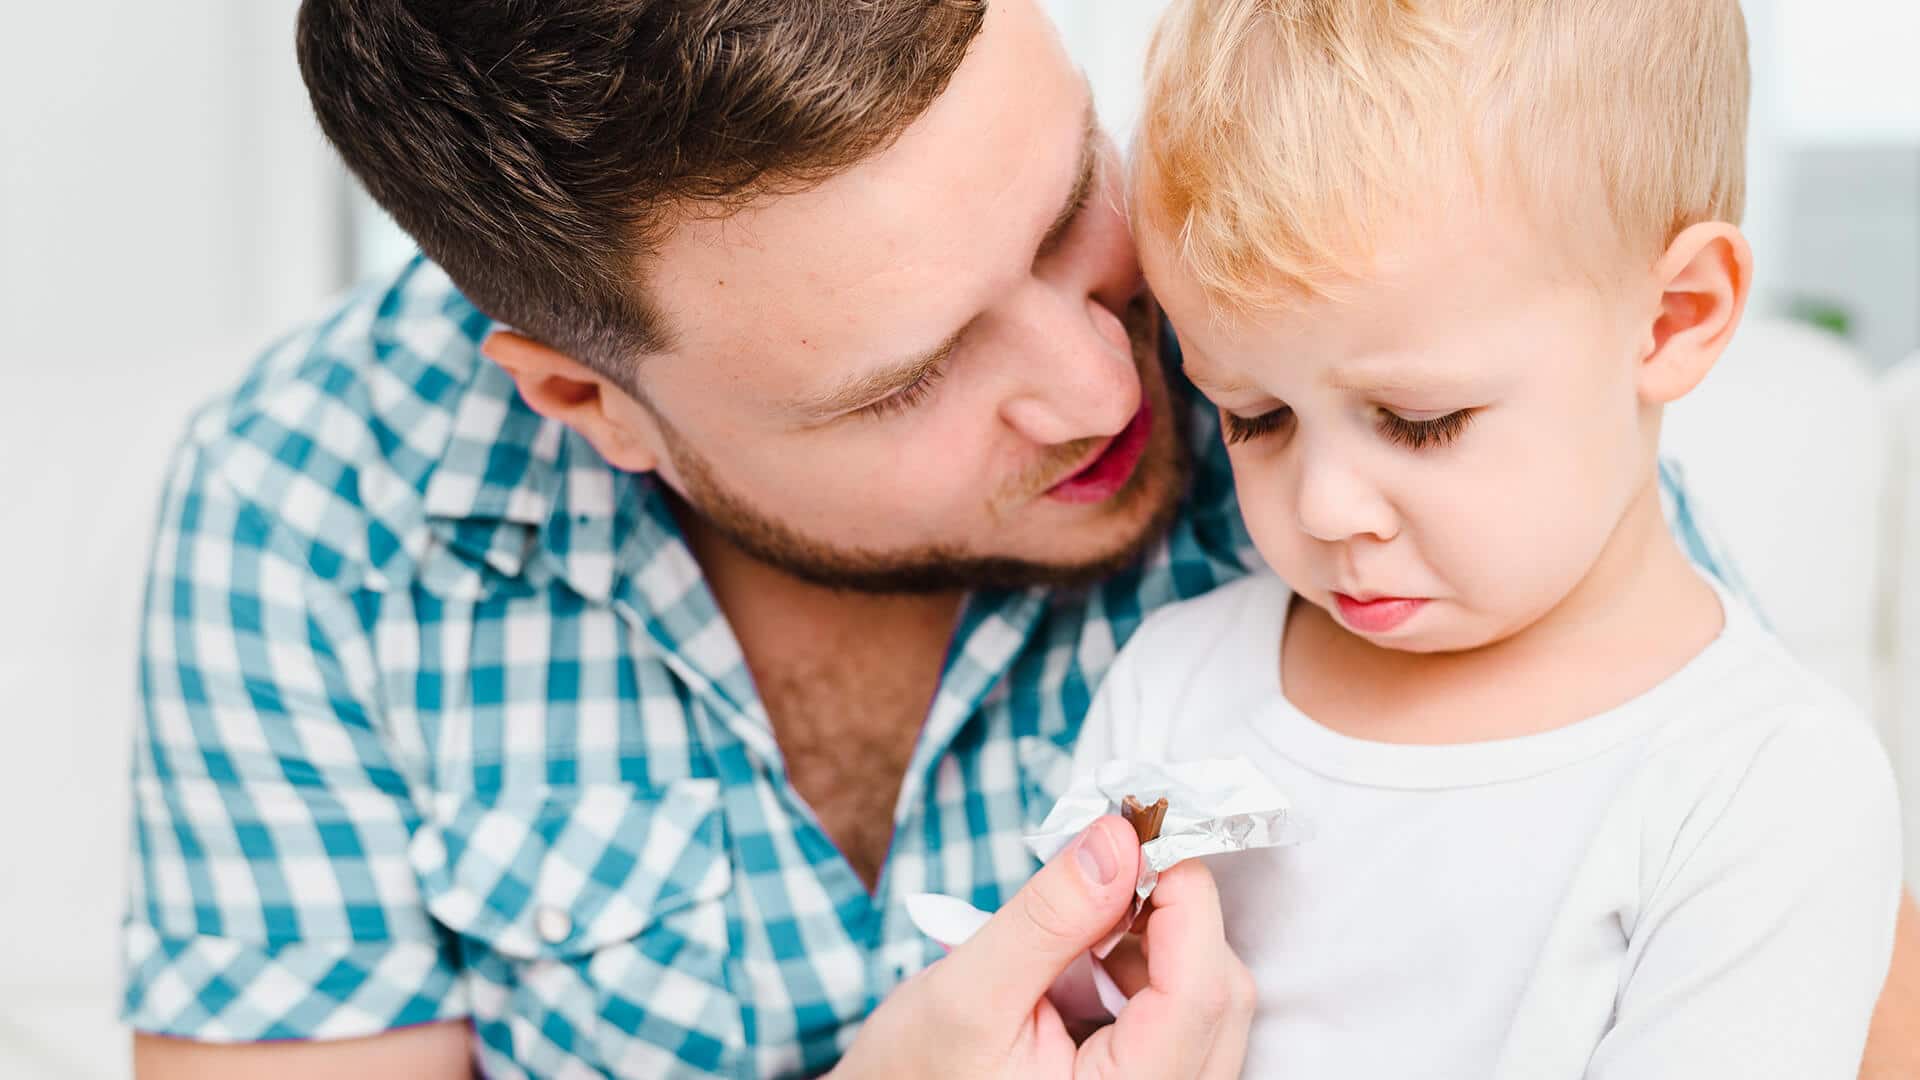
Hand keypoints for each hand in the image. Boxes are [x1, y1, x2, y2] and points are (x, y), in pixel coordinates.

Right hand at [834, 816, 1253, 1078]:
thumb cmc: (914, 1074)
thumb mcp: (967, 992)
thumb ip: (1049, 917)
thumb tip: (1119, 837)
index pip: (1200, 991)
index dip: (1184, 896)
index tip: (1141, 829)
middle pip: (1219, 996)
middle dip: (1171, 915)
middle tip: (1104, 867)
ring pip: (1209, 1002)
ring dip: (1158, 942)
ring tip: (1075, 929)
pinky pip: (1186, 1018)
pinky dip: (1147, 970)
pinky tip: (1088, 959)